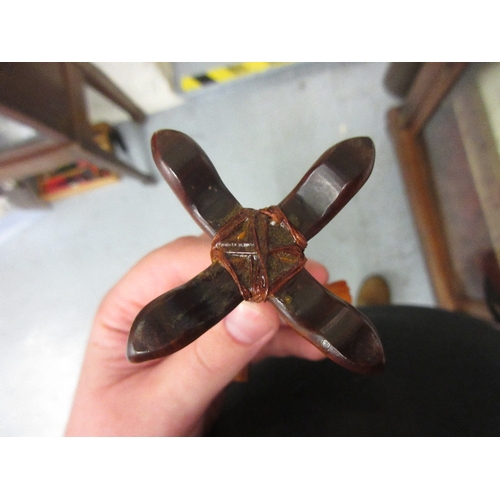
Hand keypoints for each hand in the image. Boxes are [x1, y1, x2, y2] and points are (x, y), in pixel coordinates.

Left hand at [65, 235, 327, 435]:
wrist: (125, 468)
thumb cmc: (120, 436)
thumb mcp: (163, 399)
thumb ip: (208, 358)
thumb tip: (255, 312)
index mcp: (129, 307)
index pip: (176, 263)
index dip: (225, 262)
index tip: (267, 274)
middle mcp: (159, 307)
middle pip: (215, 275)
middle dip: (262, 279)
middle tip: (306, 281)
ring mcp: (189, 327)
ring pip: (239, 301)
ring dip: (279, 308)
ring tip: (316, 315)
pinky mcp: (211, 347)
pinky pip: (249, 333)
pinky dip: (280, 337)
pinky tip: (305, 342)